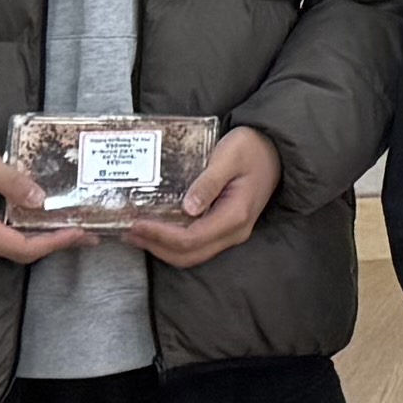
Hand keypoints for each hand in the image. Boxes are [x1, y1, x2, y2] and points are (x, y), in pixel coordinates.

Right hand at [0, 139, 87, 263]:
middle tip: (85, 233)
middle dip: (54, 243)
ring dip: (43, 239)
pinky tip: (46, 222)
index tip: (77, 232)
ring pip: (13, 248)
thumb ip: (11, 181)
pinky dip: (28, 233)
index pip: (21, 247)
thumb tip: (40, 199)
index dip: (52, 242)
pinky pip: (5, 240)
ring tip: (73, 227)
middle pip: (20, 252)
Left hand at [130, 125, 282, 270]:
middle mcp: (233, 231)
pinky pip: (196, 244)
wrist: (275, 150)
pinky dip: (172, 242)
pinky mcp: (224, 227)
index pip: (191, 238)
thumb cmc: (252, 148)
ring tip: (135, 233)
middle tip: (127, 232)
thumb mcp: (229, 156)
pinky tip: (155, 229)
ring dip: (161, 248)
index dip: (160, 235)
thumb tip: (188, 208)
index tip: (136, 223)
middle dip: (155, 246)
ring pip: (191, 254)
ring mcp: (230, 233)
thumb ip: (209, 182)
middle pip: (189, 255)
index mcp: (235, 215)